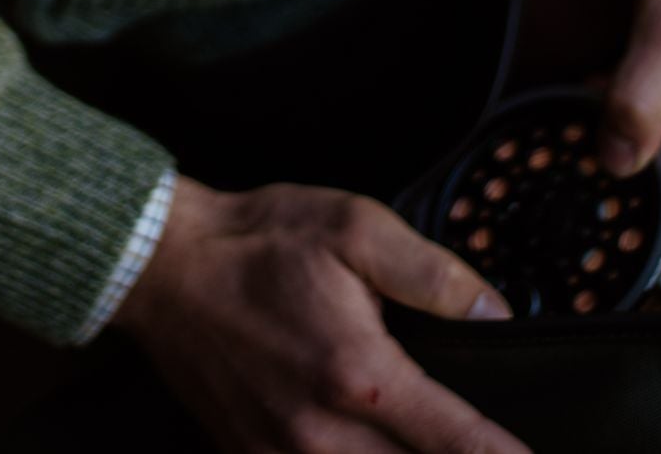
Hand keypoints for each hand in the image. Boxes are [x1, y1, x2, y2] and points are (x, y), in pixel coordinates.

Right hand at [112, 173, 531, 453]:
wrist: (164, 267)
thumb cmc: (258, 241)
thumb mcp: (354, 227)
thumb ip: (432, 273)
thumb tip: (496, 312)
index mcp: (359, 374)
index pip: (458, 442)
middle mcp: (324, 435)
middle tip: (489, 448)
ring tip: (428, 444)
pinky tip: (367, 447)